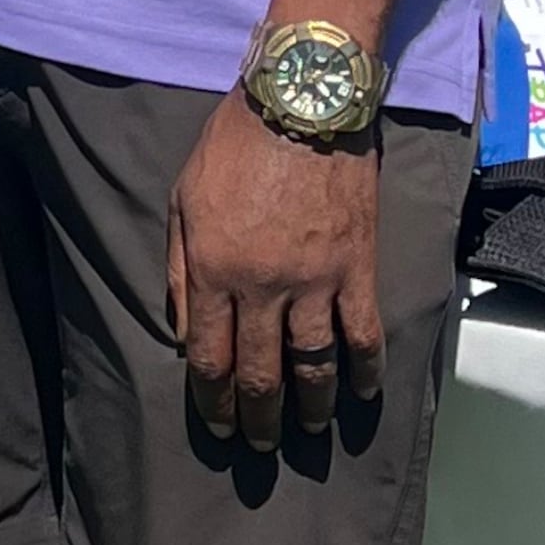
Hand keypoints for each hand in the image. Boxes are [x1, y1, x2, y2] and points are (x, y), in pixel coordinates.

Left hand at [167, 89, 387, 457]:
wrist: (301, 101)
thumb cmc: (234, 145)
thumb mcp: (183, 201)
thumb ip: (180, 271)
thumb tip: (184, 333)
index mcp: (214, 271)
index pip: (211, 358)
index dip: (213, 401)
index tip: (218, 425)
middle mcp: (262, 287)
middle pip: (260, 372)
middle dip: (258, 417)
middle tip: (260, 443)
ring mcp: (314, 280)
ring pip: (313, 364)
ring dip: (311, 405)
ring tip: (308, 428)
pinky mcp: (357, 267)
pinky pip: (363, 332)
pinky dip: (364, 369)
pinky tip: (360, 392)